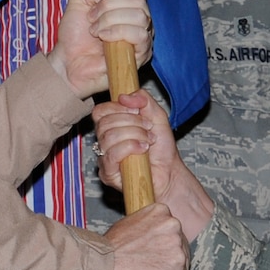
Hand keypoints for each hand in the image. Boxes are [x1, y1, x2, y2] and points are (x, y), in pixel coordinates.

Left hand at [52, 0, 151, 97]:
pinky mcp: (141, 54)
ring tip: (95, 31)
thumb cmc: (76, 32)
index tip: (95, 0)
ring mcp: (143, 36)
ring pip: (140, 16)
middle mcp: (140, 18)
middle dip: (108, 5)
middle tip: (92, 17)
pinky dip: (117, 32)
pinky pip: (140, 35)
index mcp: (129, 3)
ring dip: (110, 20)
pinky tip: (103, 38)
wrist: (68, 60)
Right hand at [93, 92, 213, 237]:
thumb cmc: (161, 147)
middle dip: (132, 122)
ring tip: (149, 140)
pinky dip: (130, 147)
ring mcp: (104, 158)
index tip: (138, 111)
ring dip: (134, 134)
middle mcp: (104, 141)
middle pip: (104, 122)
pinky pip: (111, 154)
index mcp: (111, 126)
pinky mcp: (107, 173)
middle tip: (148, 128)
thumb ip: (144, 99)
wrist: (170, 172)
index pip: (100, 111)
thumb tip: (124, 96)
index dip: (117, 107)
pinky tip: (143, 149)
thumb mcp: (157, 116)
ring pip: (108, 136)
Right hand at [103, 203, 185, 269]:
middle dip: (169, 264)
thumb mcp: (129, 227)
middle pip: (181, 250)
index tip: (155, 256)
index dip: (164, 249)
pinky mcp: (176, 266)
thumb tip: (151, 241)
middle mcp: (172, 225)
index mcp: (161, 212)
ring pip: (181, 268)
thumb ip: (147, 230)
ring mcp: (176, 246)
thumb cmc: (110, 251)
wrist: (102, 267)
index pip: (173, 233)